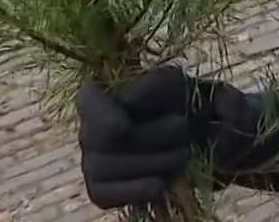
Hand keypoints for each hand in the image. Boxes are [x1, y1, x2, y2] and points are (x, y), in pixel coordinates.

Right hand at [75, 66, 205, 208]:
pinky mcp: (100, 191)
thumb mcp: (174, 84)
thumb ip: (153, 85)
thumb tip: (128, 102)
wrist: (191, 135)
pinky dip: (135, 190)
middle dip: (151, 137)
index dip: (100, 116)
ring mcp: (91, 163)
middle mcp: (88, 131)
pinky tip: (159, 184)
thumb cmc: (176, 103)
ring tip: (182, 154)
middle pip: (103, 141)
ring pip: (105, 168)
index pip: (87, 101)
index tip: (124, 128)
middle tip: (183, 129)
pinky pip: (107, 195)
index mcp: (99, 97)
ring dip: (152, 162)